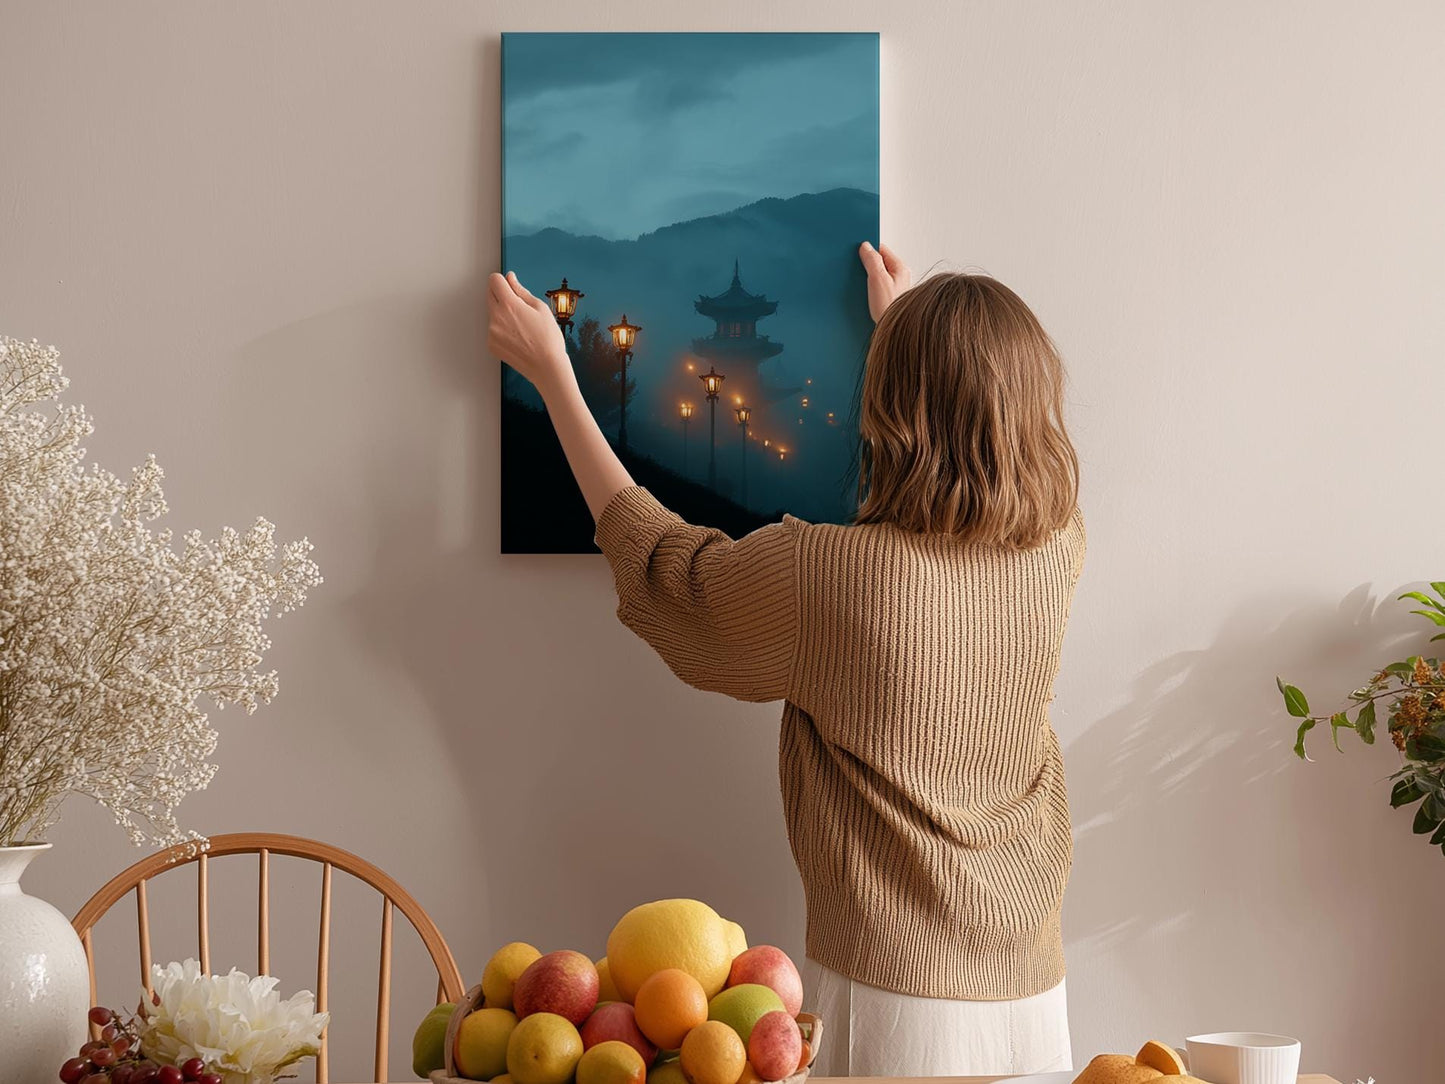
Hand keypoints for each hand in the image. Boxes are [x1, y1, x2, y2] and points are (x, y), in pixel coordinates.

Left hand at [487, 271, 571, 393]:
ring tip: (522, 326)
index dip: (503, 280)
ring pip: (492, 313)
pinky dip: (502, 329)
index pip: (494, 280)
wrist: (547, 367)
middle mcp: (496, 317)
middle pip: (489, 294)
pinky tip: (518, 337)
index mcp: (509, 305)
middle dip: (501, 294)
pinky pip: (493, 329)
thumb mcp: (540, 308)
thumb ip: (521, 291)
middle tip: (519, 306)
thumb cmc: (548, 339)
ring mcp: (491, 332)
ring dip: (502, 313)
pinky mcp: (491, 344)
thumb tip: (510, 279)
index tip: (509, 285)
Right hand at [858, 241, 911, 321]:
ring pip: (877, 275)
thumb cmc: (889, 309)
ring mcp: (894, 288)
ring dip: (866, 278)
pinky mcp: (888, 298)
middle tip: (856, 270)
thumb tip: (865, 246)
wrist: (895, 334)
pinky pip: (876, 288)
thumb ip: (872, 260)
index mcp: (900, 268)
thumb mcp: (878, 279)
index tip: (856, 252)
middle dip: (866, 265)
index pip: (882, 249)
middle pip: (879, 262)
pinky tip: (863, 296)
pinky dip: (868, 289)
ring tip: (860, 285)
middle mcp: (899, 277)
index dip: (868, 250)